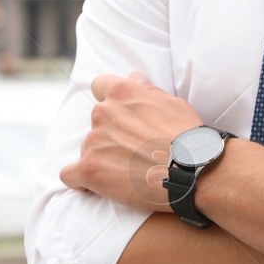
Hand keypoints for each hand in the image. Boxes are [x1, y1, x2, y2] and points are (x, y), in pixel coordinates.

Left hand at [59, 72, 206, 212]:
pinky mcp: (90, 169)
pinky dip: (79, 180)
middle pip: (96, 122)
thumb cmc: (188, 138)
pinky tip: (93, 185)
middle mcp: (103, 112)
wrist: (193, 172)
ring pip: (87, 148)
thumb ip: (147, 91)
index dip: (109, 102)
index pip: (99, 86)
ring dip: (102, 158)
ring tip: (128, 173)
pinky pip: (70, 174)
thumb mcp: (173, 104)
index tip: (120, 117)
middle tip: (133, 151)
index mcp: (121, 93)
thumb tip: (133, 77)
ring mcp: (94, 141)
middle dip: (110, 134)